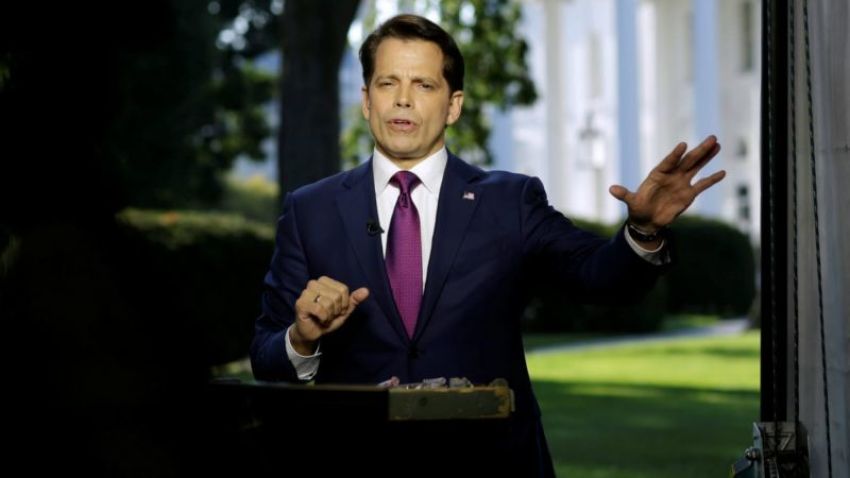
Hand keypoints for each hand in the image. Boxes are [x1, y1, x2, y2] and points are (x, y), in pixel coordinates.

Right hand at [290, 276, 368, 353]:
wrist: (312, 333)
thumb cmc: (327, 319)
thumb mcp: (343, 310)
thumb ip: (354, 300)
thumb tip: (366, 291)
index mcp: (324, 281)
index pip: (343, 289)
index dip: (343, 303)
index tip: (336, 310)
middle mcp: (314, 283)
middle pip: (336, 295)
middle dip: (336, 310)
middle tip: (328, 315)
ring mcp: (305, 293)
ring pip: (328, 302)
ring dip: (329, 315)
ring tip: (323, 317)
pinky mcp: (300, 303)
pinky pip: (320, 309)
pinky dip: (323, 318)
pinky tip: (318, 319)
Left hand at [609, 135, 725, 231]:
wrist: (647, 220)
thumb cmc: (638, 208)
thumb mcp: (631, 202)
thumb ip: (624, 195)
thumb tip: (611, 190)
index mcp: (658, 174)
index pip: (669, 162)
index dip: (676, 154)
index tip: (684, 145)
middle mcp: (672, 175)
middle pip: (687, 160)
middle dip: (700, 150)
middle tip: (712, 137)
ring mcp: (681, 183)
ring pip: (697, 167)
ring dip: (707, 157)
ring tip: (717, 144)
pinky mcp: (688, 194)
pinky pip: (702, 185)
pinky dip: (712, 179)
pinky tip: (722, 172)